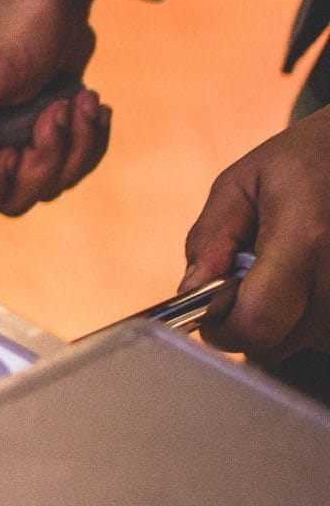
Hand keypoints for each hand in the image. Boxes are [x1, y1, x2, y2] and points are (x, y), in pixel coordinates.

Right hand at [0, 0, 110, 221]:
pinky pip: (65, 172)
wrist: (57, 1)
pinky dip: (88, 142)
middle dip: (43, 162)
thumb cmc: (18, 25)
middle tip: (56, 114)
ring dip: (73, 147)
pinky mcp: (33, 142)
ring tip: (78, 101)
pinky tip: (88, 105)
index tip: (12, 155)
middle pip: (3, 199)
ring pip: (40, 189)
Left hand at [181, 108, 329, 362]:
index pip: (256, 322)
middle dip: (246, 324)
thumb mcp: (242, 182)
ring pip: (303, 344)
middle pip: (278, 343)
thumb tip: (190, 289)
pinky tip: (307, 280)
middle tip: (245, 283)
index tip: (209, 314)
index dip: (222, 329)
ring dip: (280, 321)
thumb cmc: (302, 161)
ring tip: (283, 271)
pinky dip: (308, 319)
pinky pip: (325, 335)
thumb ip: (210, 237)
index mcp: (303, 238)